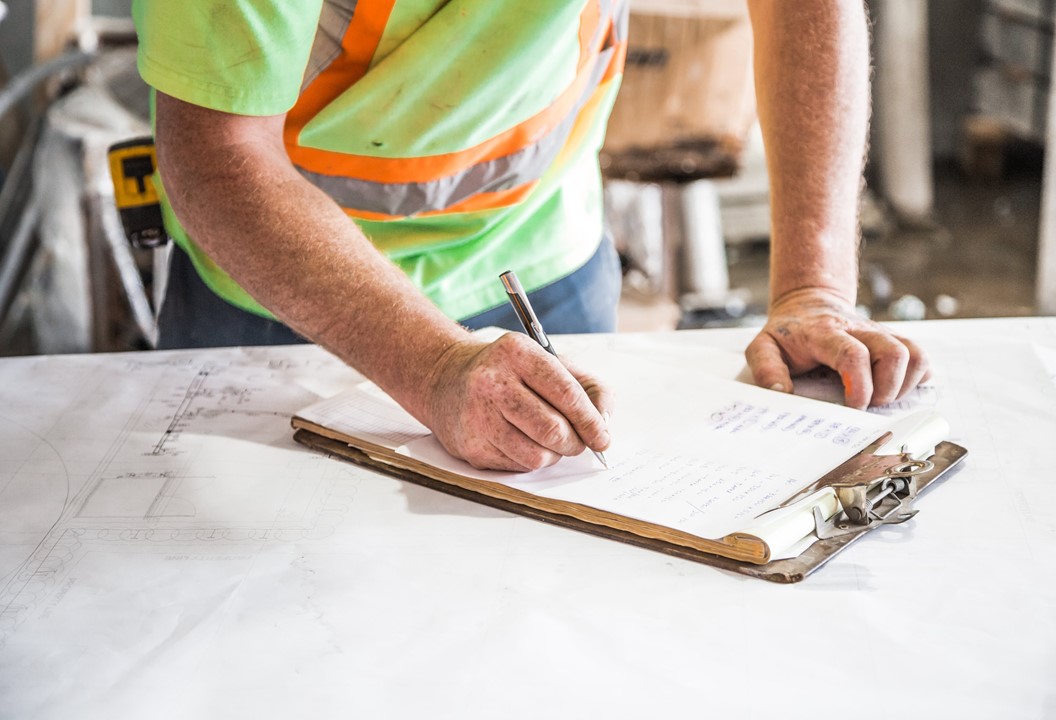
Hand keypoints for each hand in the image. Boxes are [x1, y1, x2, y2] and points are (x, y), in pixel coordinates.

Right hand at [424, 333, 612, 471]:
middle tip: (578, 443)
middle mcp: (492, 381)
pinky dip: (530, 460)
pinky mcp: (470, 445)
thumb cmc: (509, 373)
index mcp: (518, 352)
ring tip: (549, 441)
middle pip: (553, 430)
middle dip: (575, 443)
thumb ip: (588, 387)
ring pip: (536, 456)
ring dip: (553, 455)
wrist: (447, 379)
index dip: (591, 421)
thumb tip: (605, 422)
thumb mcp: (550, 362)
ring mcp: (477, 415)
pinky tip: (521, 441)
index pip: (566, 394)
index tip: (602, 437)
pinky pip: (517, 466)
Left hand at [745, 288, 929, 408]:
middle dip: (887, 389)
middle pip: (894, 352)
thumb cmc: (788, 333)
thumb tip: (780, 393)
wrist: (809, 303)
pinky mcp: (894, 340)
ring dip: (905, 385)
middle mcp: (859, 330)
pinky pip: (921, 357)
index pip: (853, 354)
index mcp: (825, 333)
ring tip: (882, 398)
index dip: (860, 385)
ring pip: (915, 354)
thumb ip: (766, 369)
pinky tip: (894, 388)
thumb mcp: (763, 346)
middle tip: (868, 405)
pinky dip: (916, 377)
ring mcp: (880, 333)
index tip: (855, 406)